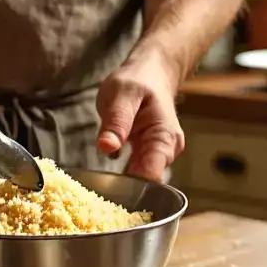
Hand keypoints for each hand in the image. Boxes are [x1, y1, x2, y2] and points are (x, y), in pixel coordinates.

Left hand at [96, 50, 185, 181]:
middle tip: (100, 188)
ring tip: (103, 182)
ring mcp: (159, 154)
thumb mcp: (121, 95)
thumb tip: (107, 148)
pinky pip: (135, 172)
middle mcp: (167, 150)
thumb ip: (116, 122)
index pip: (152, 175)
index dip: (131, 187)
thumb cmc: (138, 81)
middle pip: (146, 183)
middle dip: (123, 187)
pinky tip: (108, 175)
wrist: (150, 74)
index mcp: (164, 137)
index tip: (109, 191)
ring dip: (121, 182)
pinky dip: (122, 175)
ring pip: (140, 180)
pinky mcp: (148, 156)